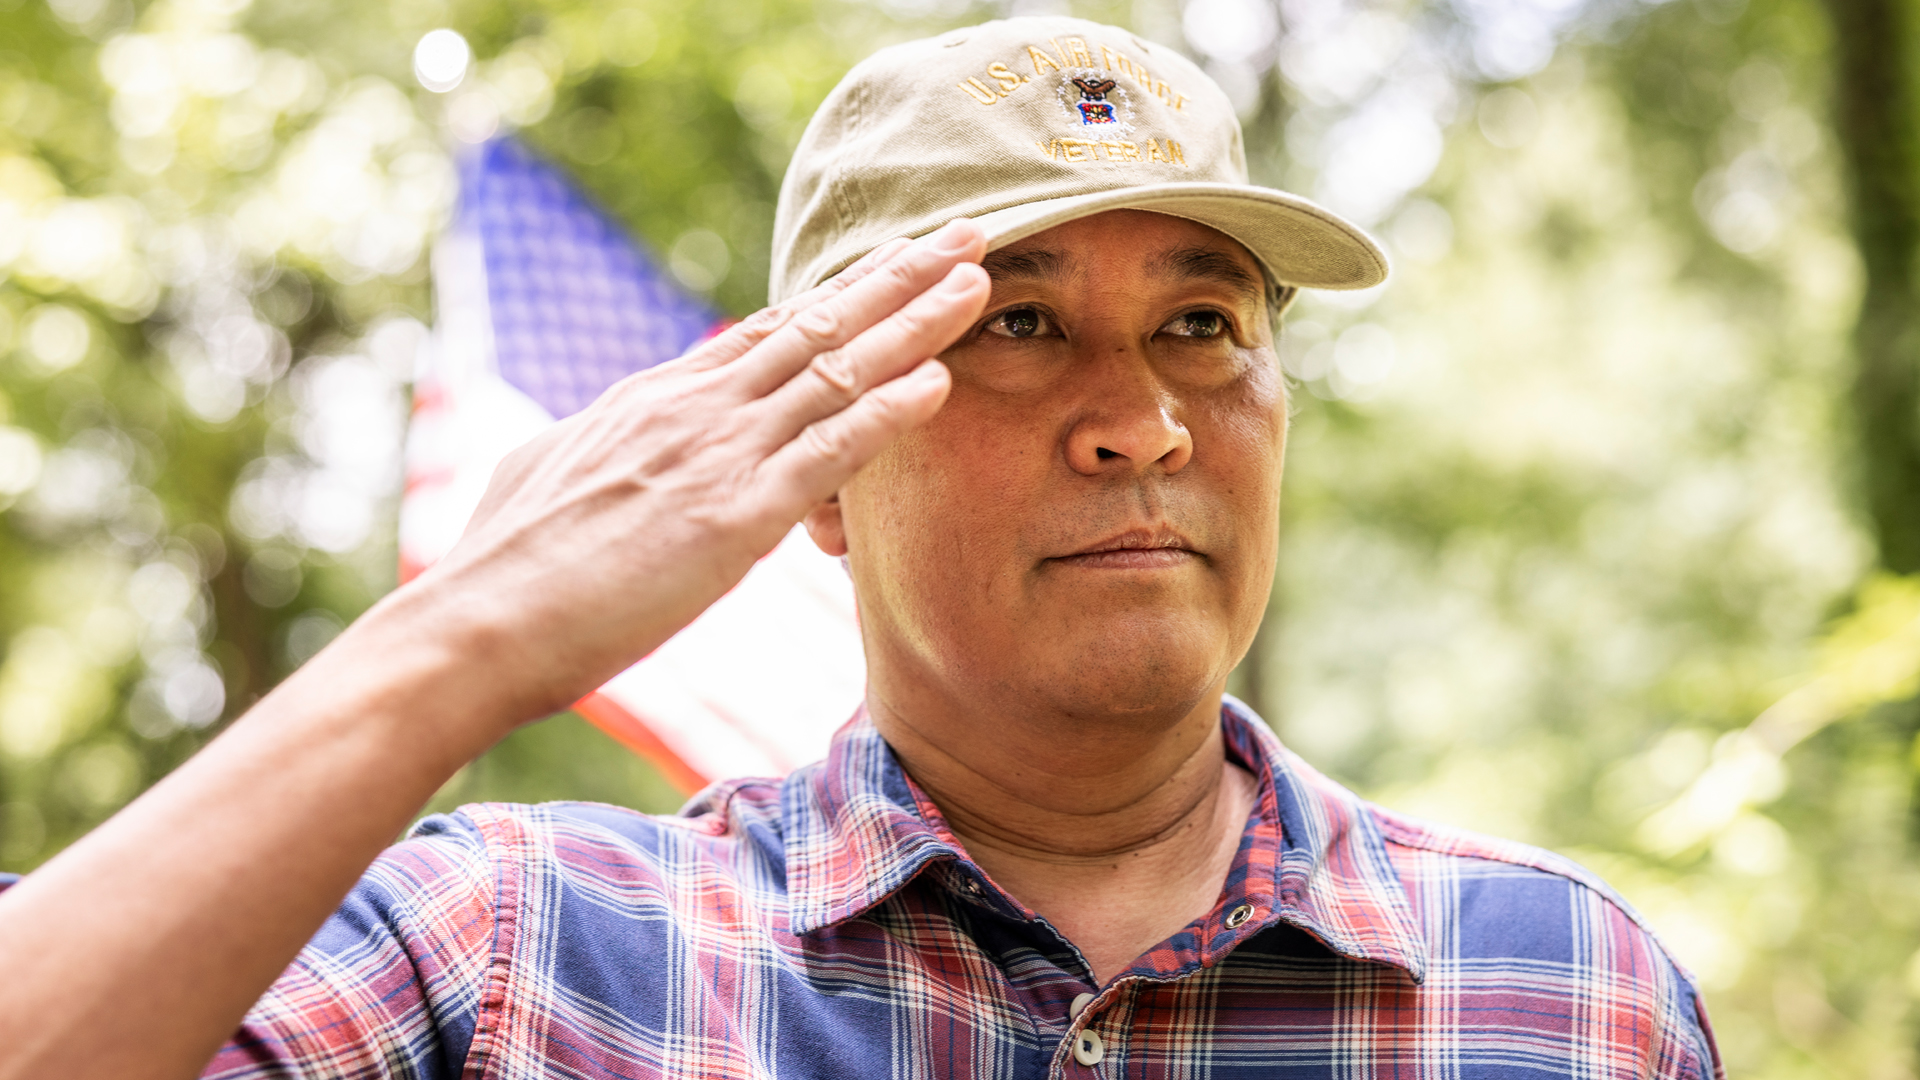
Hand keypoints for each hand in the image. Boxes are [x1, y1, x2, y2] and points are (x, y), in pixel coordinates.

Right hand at [412, 219, 990, 725]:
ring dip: (916, 322)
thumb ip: (595, 444)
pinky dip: (889, 413)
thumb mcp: (549, 474)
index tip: (891, 261)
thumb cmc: (503, 566)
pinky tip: (940, 382)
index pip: (766, 329)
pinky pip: (828, 452)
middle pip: (816, 322)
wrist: (477, 622)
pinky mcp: (733, 515)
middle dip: (897, 275)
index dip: (839, 292)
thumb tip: (599, 434)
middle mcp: (694, 406)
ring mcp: (717, 453)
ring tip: (980, 280)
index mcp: (654, 397)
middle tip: (964, 233)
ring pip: (837, 369)